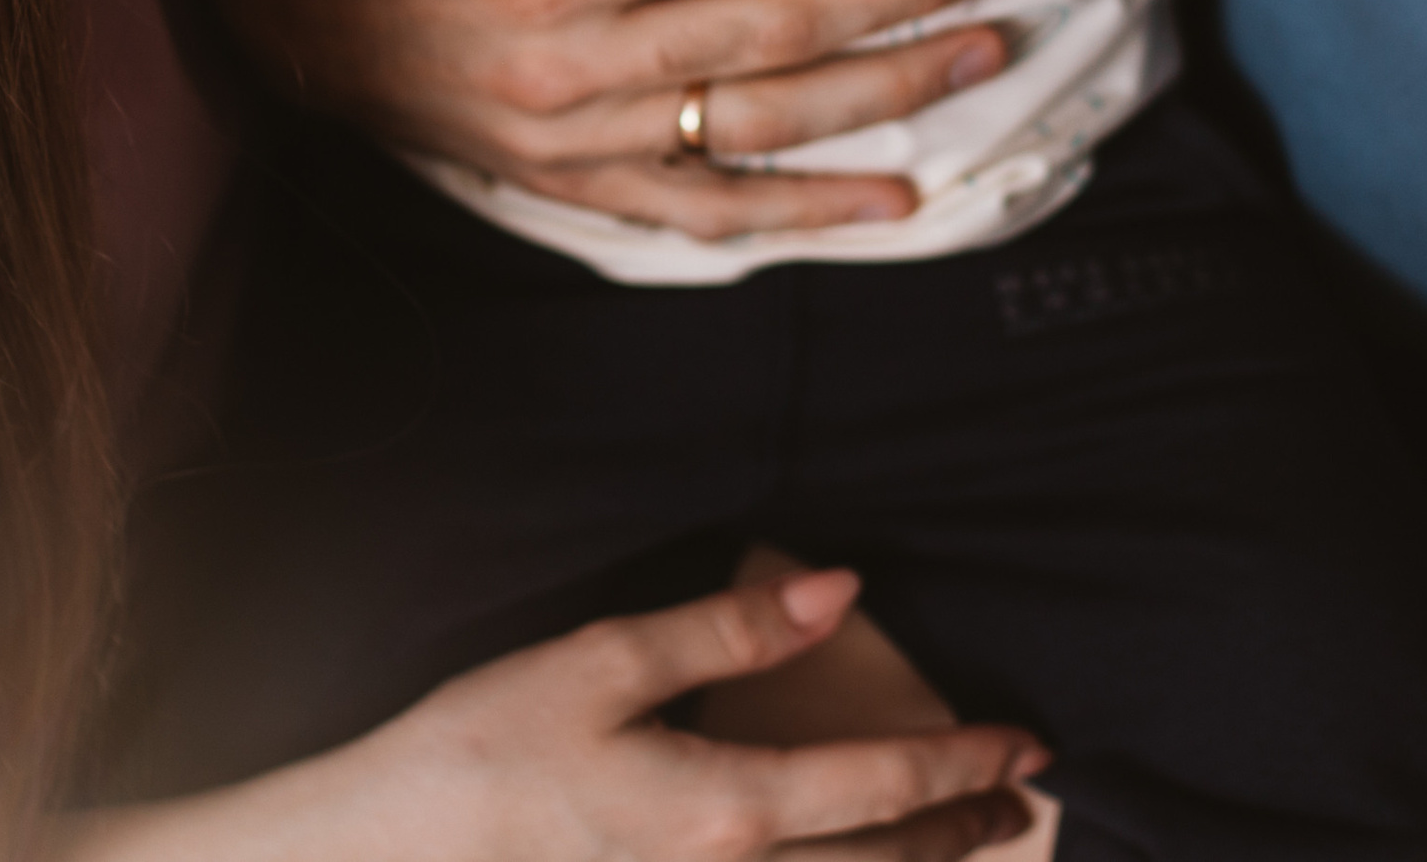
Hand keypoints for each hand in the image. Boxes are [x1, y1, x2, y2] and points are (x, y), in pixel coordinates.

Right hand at [357, 569, 1046, 861]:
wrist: (398, 849)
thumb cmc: (489, 747)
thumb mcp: (604, 660)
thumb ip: (727, 629)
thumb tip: (839, 591)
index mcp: (728, 810)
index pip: (883, 788)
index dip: (965, 764)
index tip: (1028, 742)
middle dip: (963, 830)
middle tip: (1024, 798)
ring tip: (974, 842)